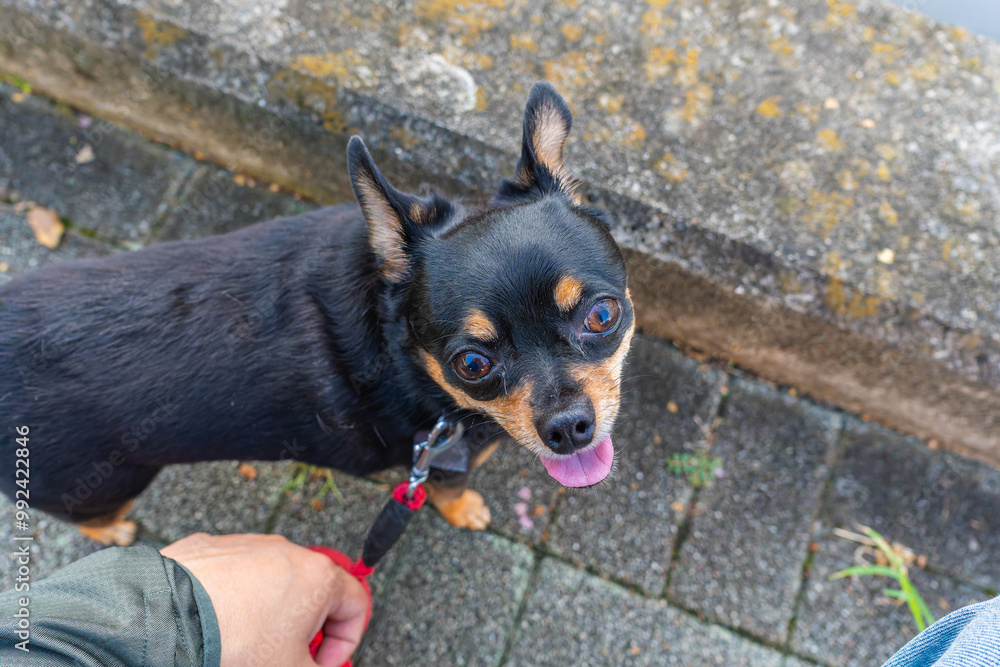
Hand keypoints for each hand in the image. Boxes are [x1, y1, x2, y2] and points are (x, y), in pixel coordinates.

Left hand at [161, 533, 368, 666]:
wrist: (169, 619)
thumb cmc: (233, 640)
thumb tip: (316, 666)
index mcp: (319, 576)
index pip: (356, 605)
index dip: (345, 644)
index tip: (323, 663)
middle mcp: (288, 551)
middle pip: (314, 594)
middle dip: (305, 630)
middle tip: (287, 657)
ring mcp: (249, 545)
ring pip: (273, 583)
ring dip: (269, 614)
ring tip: (245, 643)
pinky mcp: (213, 547)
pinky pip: (236, 574)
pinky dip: (234, 599)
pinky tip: (218, 624)